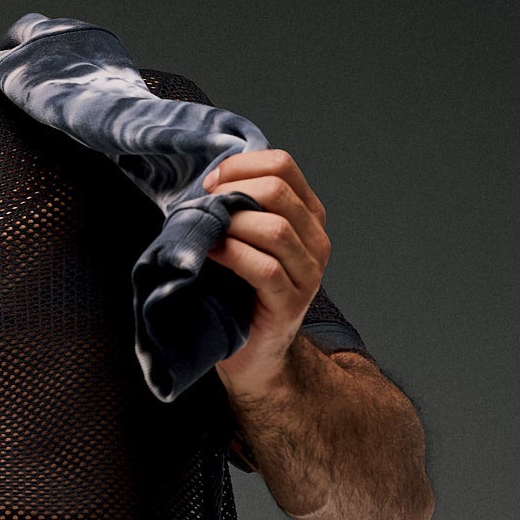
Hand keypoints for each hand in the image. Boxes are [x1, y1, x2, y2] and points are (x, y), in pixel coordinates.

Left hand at [202, 149, 331, 394]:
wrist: (254, 354)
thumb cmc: (238, 292)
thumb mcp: (242, 239)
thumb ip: (237, 207)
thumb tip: (205, 180)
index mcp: (306, 216)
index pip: (283, 165)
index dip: (241, 166)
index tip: (210, 183)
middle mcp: (316, 240)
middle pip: (279, 191)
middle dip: (233, 191)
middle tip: (203, 206)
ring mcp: (308, 273)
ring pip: (276, 229)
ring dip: (232, 223)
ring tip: (205, 230)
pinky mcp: (291, 303)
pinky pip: (265, 268)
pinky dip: (233, 255)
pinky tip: (210, 253)